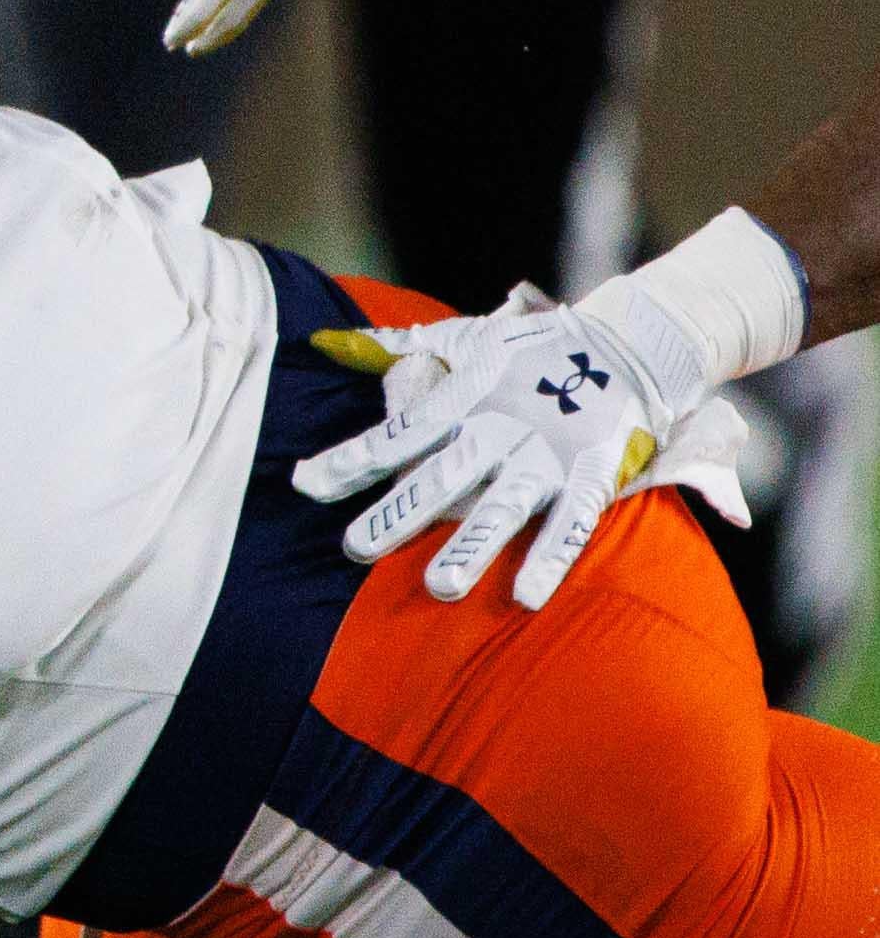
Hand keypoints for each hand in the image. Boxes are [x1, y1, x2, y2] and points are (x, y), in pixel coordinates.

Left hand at [294, 289, 751, 608]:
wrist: (630, 342)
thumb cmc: (531, 349)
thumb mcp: (464, 340)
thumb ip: (397, 348)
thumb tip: (327, 342)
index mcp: (465, 398)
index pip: (398, 433)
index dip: (353, 458)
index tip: (306, 483)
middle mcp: (499, 428)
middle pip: (441, 476)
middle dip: (399, 513)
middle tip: (354, 549)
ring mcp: (548, 454)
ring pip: (503, 507)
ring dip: (472, 546)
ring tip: (439, 586)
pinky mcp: (594, 472)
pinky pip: (571, 523)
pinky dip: (551, 559)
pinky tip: (524, 597)